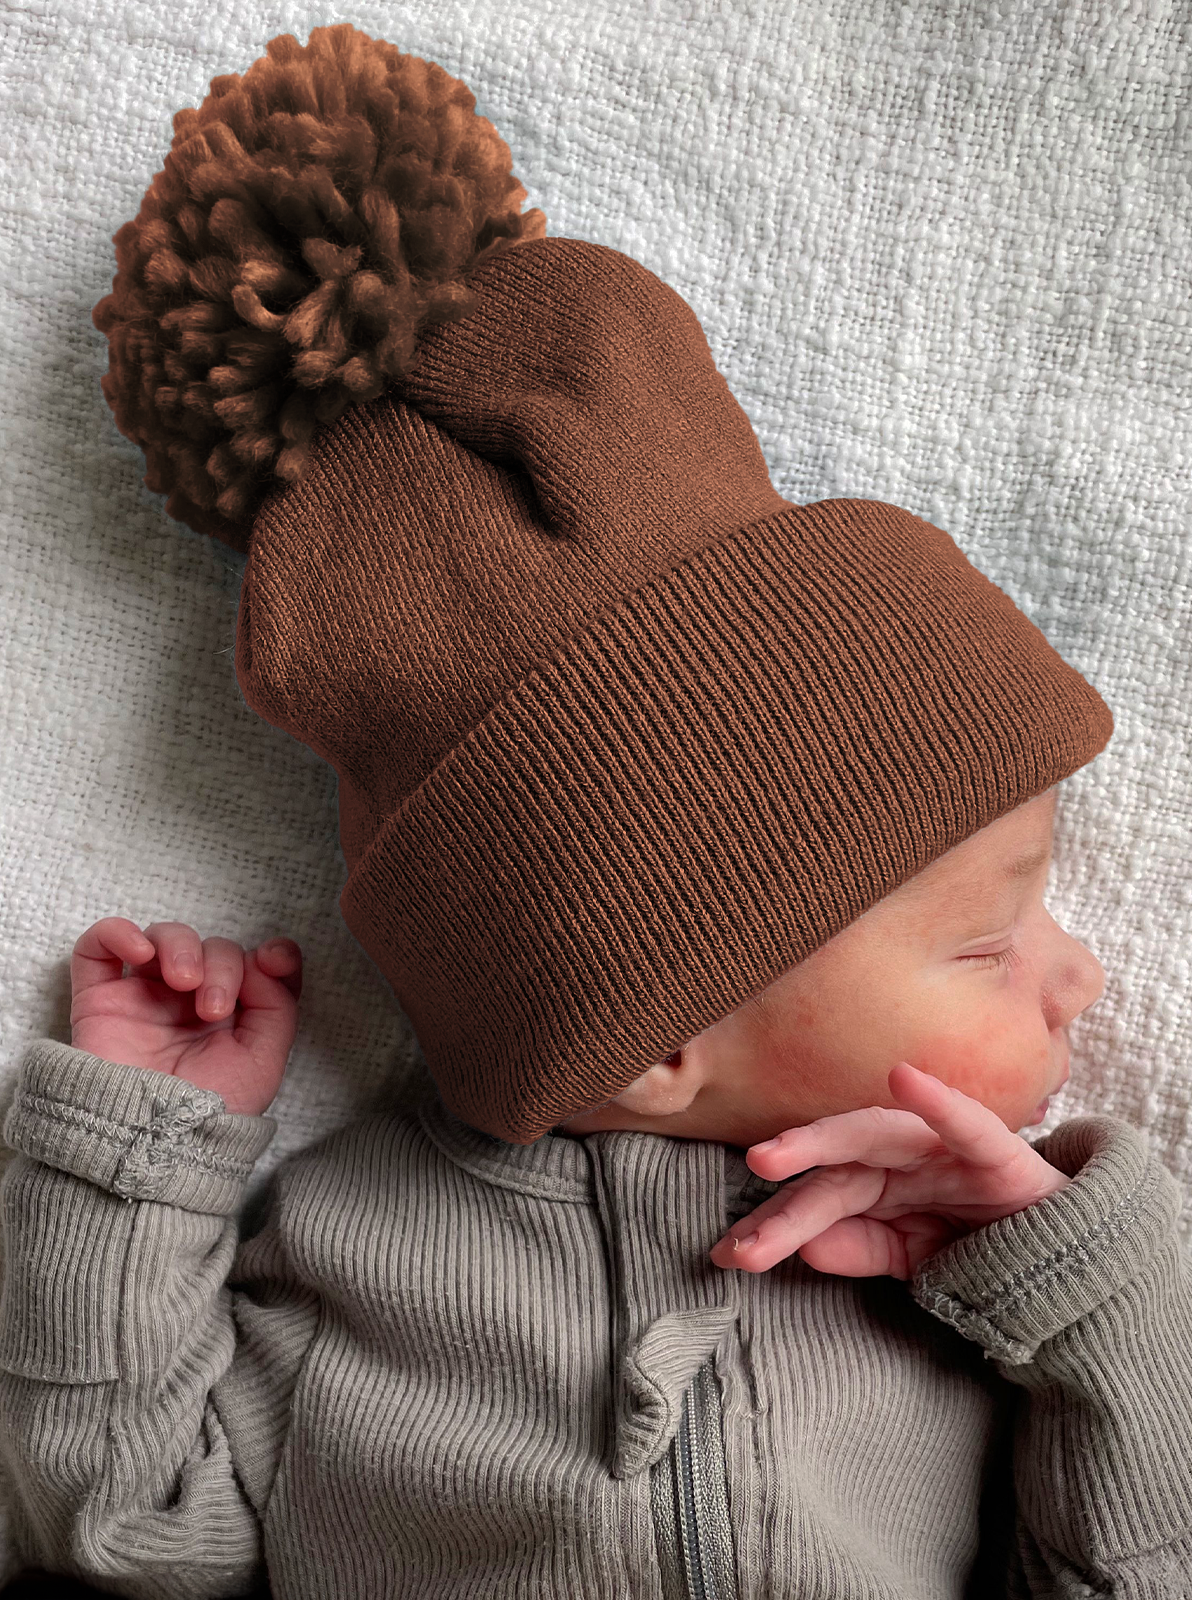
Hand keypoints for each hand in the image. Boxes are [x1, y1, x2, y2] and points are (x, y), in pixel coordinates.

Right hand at [68, 916, 302, 1116]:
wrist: (150, 1144)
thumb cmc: (207, 1113)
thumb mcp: (263, 1060)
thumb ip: (277, 1003)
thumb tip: (268, 956)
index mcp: (231, 1017)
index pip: (254, 965)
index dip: (269, 955)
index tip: (273, 962)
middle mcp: (188, 1003)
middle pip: (213, 948)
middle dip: (222, 965)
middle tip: (214, 1008)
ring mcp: (143, 998)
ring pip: (164, 937)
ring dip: (181, 945)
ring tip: (184, 981)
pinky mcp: (99, 1000)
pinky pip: (97, 948)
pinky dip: (117, 932)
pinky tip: (139, 950)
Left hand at [710, 1062, 1070, 1279]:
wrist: (1068, 1254)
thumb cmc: (979, 1245)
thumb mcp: (911, 1259)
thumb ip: (861, 1251)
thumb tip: (806, 1250)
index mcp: (879, 1185)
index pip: (818, 1199)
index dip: (775, 1223)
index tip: (727, 1253)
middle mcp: (902, 1159)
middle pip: (836, 1165)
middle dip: (790, 1170)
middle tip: (747, 1176)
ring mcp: (943, 1150)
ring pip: (877, 1137)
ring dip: (826, 1140)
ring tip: (774, 1154)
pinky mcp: (998, 1151)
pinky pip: (967, 1124)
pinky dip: (939, 1101)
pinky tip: (906, 1080)